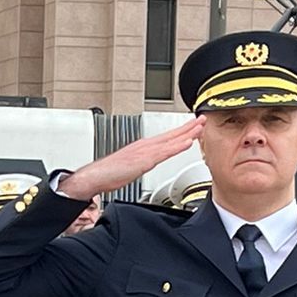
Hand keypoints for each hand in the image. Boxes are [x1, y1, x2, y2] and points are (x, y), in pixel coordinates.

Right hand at [54, 118, 203, 201]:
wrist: (95, 176)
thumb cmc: (108, 173)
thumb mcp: (129, 167)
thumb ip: (140, 163)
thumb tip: (146, 164)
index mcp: (142, 147)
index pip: (166, 137)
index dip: (181, 130)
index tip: (193, 126)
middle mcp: (145, 145)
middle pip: (171, 134)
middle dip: (187, 127)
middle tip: (202, 119)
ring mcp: (145, 151)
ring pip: (171, 140)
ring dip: (187, 133)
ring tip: (200, 127)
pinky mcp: (144, 160)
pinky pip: (165, 152)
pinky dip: (178, 146)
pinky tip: (188, 142)